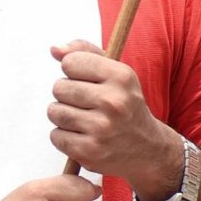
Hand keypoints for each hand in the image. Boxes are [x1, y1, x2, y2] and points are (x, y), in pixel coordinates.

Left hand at [47, 41, 183, 200]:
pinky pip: (56, 136)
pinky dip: (64, 136)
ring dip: (63, 115)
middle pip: (59, 87)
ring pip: (54, 112)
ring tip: (82, 119)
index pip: (70, 62)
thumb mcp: (115, 73)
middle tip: (85, 102)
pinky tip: (82, 135)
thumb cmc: (125, 104)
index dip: (73, 70)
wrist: (146, 148)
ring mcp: (101, 129)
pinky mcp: (89, 151)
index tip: (85, 79)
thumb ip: (84, 53)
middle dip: (67, 94)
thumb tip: (54, 49)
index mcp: (121, 77)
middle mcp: (113, 102)